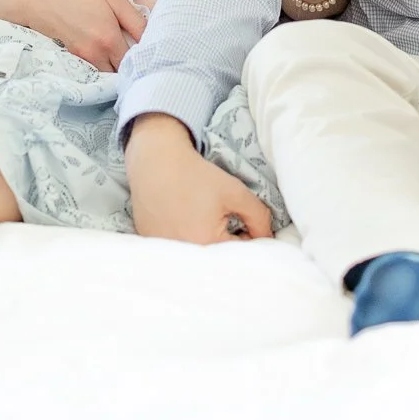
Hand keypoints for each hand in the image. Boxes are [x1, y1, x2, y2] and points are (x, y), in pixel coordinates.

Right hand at [23, 0, 146, 70]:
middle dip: (132, 64)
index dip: (145, 57)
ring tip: (123, 49)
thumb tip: (152, 38)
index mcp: (109, 39)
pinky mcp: (73, 58)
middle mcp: (97, 54)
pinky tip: (106, 48)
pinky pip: (96, 68)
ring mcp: (83, 59)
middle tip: (139, 51)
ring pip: (109, 72)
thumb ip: (135, 20)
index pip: (135, 61)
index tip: (151, 50)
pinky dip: (104, 63)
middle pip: (122, 71)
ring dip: (118, 65)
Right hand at [126, 114, 271, 243]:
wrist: (155, 162)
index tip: (239, 217)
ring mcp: (164, 251)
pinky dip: (182, 238)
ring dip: (203, 241)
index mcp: (207, 243)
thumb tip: (268, 238)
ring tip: (197, 215)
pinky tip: (180, 217)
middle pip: (217, 257)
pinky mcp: (150, 244)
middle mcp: (183, 254)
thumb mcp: (235, 192)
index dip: (247, 234)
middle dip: (226, 240)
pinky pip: (175, 250)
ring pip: (197, 255)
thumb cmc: (196, 175)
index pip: (240, 252)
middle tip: (217, 215)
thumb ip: (258, 217)